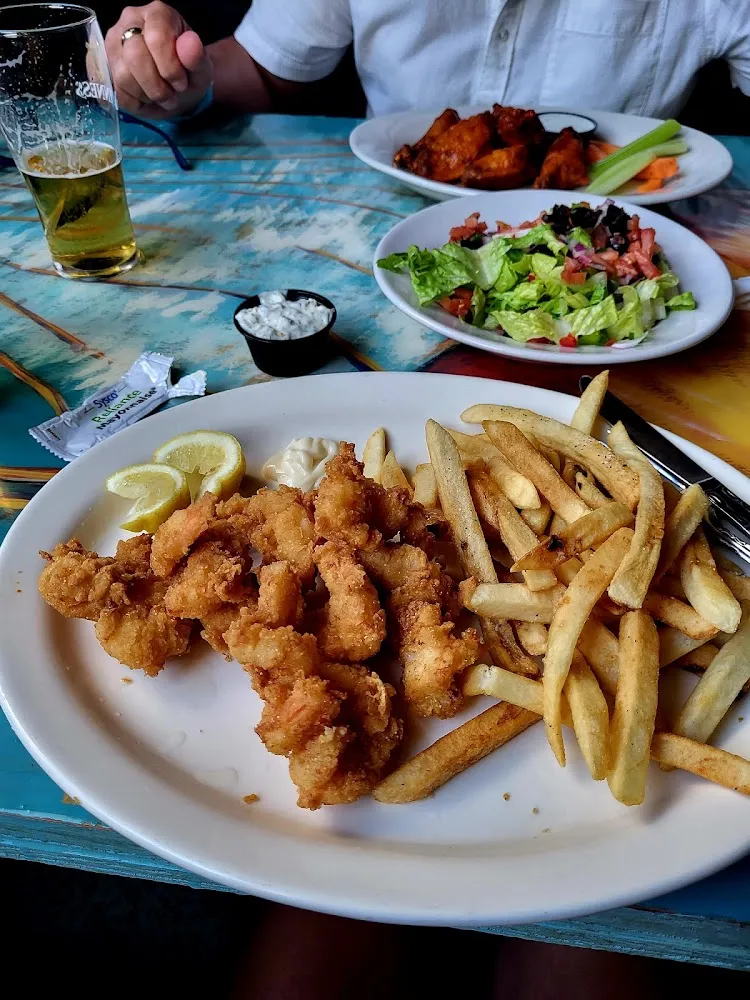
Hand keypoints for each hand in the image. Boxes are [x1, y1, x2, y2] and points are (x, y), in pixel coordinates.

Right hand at [106, 2, 212, 118]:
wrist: (177, 87)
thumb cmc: (188, 73)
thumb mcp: (201, 69)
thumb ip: (197, 57)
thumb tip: (190, 43)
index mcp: (158, 14)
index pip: (156, 38)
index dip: (170, 68)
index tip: (181, 83)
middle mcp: (130, 20)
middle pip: (135, 56)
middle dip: (157, 86)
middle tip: (171, 96)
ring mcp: (112, 41)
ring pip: (122, 75)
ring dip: (146, 95)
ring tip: (160, 96)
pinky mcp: (103, 64)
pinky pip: (114, 90)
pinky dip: (134, 102)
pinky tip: (145, 97)